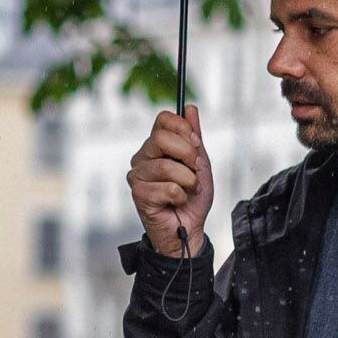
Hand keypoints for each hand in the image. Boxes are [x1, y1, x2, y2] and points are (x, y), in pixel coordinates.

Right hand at [128, 105, 211, 259]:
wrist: (189, 228)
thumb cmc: (192, 198)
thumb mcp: (200, 164)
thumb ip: (194, 137)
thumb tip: (190, 108)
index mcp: (157, 145)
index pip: (163, 119)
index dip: (183, 128)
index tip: (196, 144)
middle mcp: (143, 156)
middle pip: (162, 138)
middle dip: (187, 156)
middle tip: (194, 171)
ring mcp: (137, 174)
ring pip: (166, 166)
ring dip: (188, 181)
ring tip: (188, 191)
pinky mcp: (138, 193)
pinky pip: (167, 188)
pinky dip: (180, 197)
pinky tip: (176, 202)